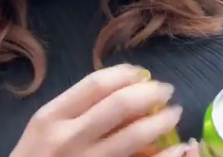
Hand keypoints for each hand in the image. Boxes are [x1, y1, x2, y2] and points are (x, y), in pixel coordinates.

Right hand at [9, 64, 185, 156]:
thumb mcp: (45, 126)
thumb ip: (76, 107)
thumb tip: (124, 86)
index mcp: (52, 116)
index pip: (97, 84)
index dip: (127, 74)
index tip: (144, 74)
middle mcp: (68, 138)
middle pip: (119, 105)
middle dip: (151, 93)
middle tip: (167, 91)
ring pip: (134, 137)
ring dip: (161, 121)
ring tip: (174, 114)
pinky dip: (165, 156)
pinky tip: (178, 147)